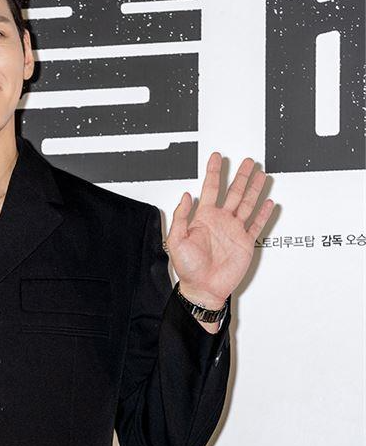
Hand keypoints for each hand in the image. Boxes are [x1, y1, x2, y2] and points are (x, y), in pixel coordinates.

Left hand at [166, 152, 274, 307]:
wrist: (203, 288)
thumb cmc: (188, 269)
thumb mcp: (176, 240)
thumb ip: (181, 217)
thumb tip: (187, 196)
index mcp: (203, 218)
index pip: (211, 189)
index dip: (213, 172)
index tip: (216, 157)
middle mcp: (220, 221)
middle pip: (233, 192)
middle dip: (241, 176)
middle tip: (247, 161)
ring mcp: (234, 230)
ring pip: (247, 203)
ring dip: (254, 189)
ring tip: (261, 174)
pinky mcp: (245, 242)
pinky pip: (256, 224)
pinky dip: (263, 213)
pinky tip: (268, 203)